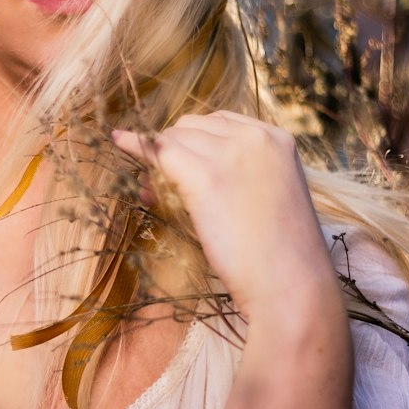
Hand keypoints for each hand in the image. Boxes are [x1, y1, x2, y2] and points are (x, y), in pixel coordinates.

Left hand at [113, 112, 341, 323]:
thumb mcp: (262, 200)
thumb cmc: (279, 255)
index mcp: (276, 139)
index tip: (180, 163)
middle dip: (174, 151)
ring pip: (173, 140)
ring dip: (158, 163)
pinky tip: (117, 141)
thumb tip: (165, 173)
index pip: (219, 122)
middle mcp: (254, 137)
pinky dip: (135, 146)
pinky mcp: (206, 178)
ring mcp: (231, 154)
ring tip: (154, 193)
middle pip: (192, 126)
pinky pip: (159, 152)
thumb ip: (226, 177)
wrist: (291, 286)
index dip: (193, 142)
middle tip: (161, 185)